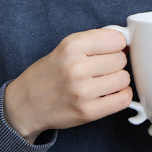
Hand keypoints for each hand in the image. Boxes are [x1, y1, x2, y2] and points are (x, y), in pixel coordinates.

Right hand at [3, 28, 132, 142]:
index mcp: (72, 46)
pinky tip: (109, 94)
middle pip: (121, 59)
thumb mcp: (65, 47)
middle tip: (100, 69)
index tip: (110, 50)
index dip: (116, 45)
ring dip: (117, 80)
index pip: (116, 39)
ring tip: (102, 82)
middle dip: (115, 63)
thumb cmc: (49, 74)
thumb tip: (126, 41)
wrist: (25, 104)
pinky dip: (121, 96)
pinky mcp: (88, 112)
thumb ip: (95, 41)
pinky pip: (123, 99)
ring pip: (124, 79)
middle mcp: (77, 68)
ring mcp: (83, 91)